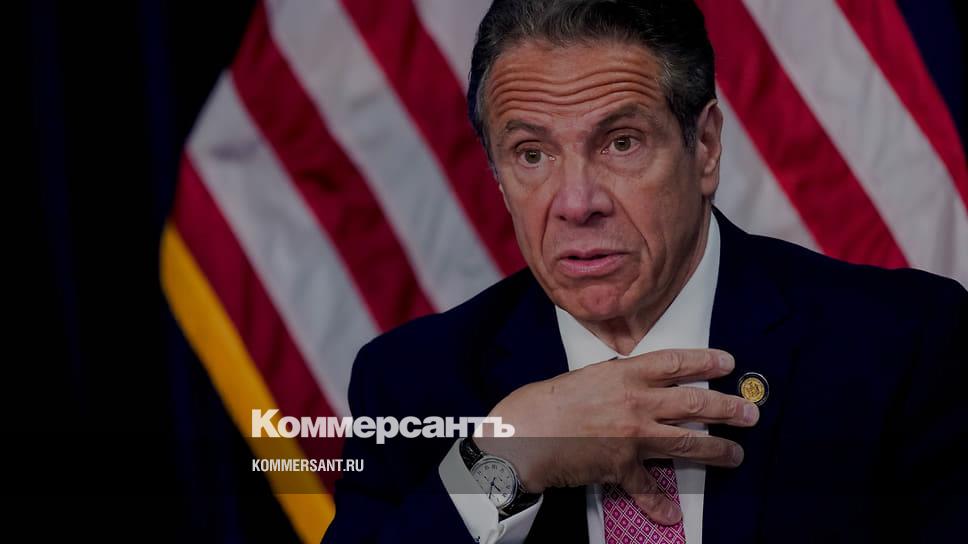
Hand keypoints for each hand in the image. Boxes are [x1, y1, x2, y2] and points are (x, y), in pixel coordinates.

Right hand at [475, 349, 757, 524]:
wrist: (521, 435)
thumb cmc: (542, 403)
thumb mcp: (582, 378)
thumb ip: (612, 382)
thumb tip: (632, 386)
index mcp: (623, 374)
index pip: (675, 362)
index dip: (706, 361)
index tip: (728, 362)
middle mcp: (635, 402)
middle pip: (694, 402)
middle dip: (727, 408)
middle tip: (750, 412)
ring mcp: (631, 435)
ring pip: (686, 441)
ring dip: (716, 448)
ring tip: (736, 453)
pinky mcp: (621, 467)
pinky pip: (648, 489)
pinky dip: (660, 505)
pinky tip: (672, 516)